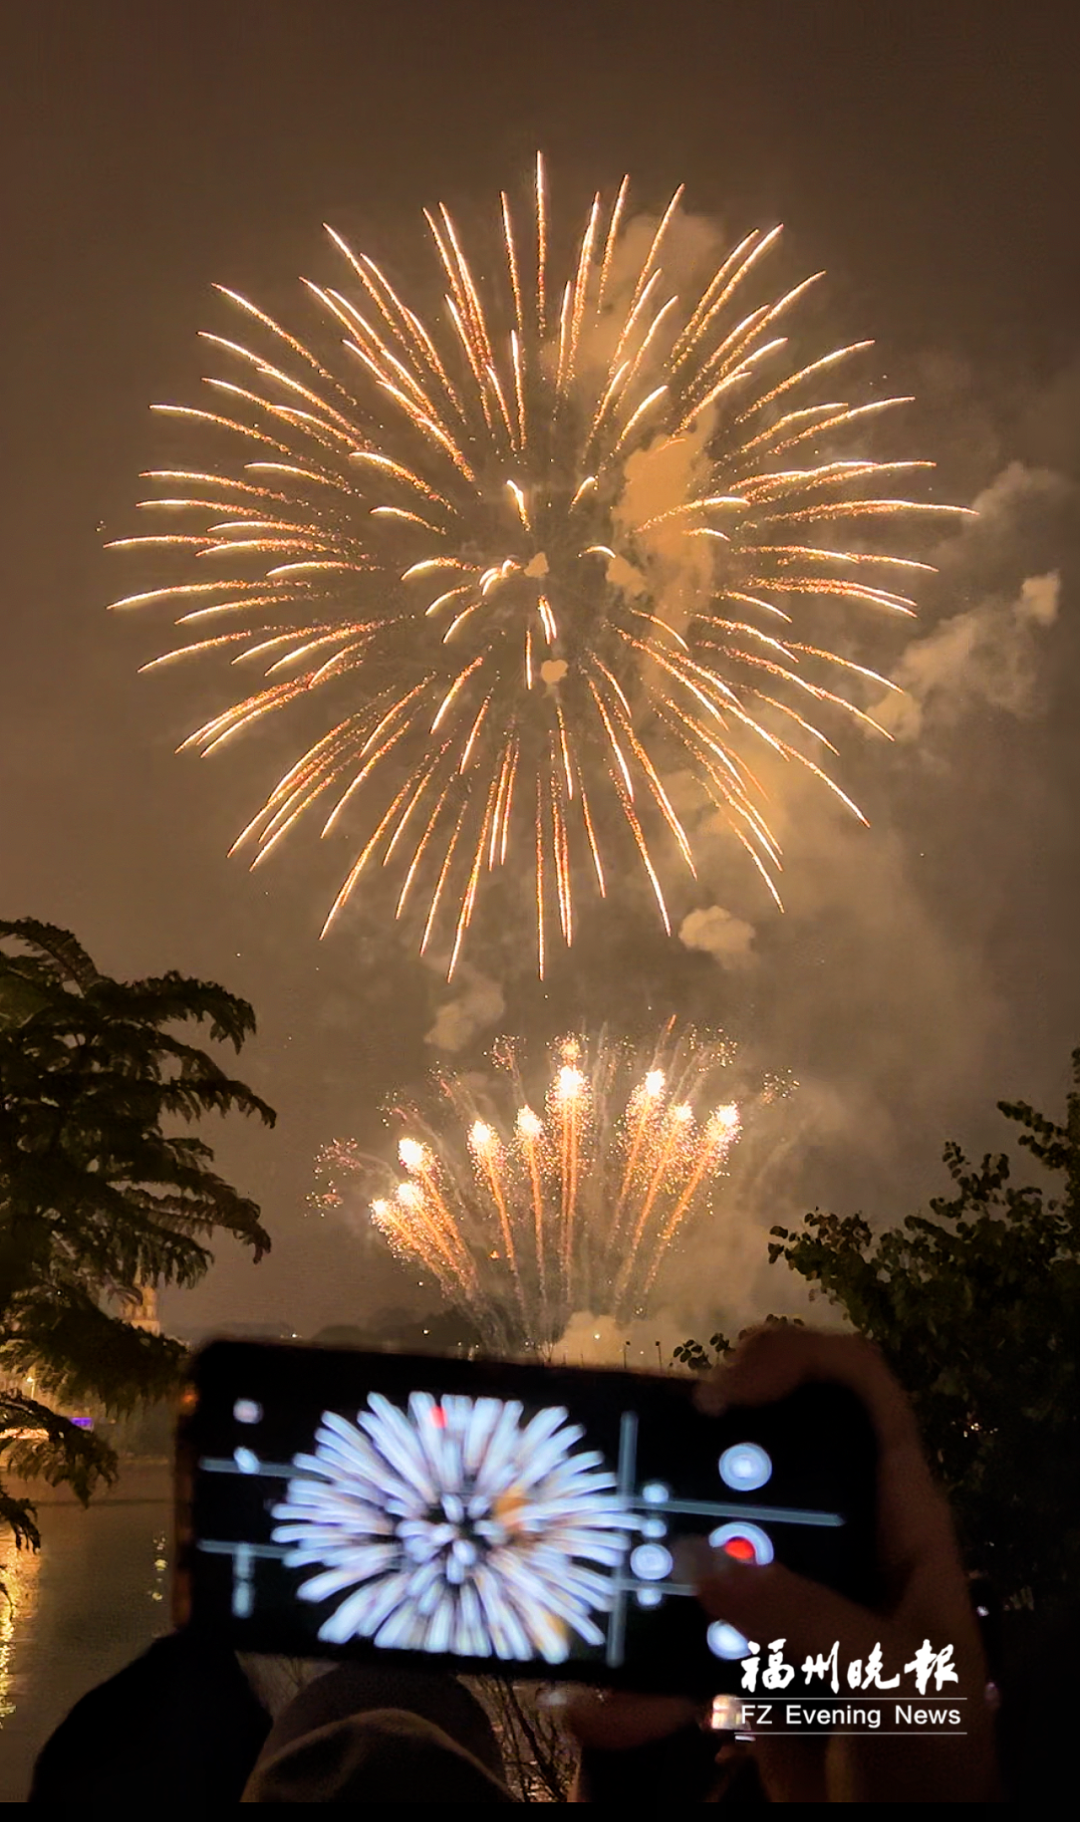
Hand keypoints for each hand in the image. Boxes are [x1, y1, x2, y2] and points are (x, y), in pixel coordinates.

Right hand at [567, 1327, 998, 1802]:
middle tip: (630, 1465)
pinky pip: (675, 1636)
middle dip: (690, 1449)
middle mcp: (840, 1536)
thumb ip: (803, 1616)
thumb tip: (695, 1562)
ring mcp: (787, 1592)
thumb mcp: (891, 1679)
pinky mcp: (744, 1656)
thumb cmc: (932, 1760)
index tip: (719, 1393)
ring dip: (643, 1561)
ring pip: (705, 1539)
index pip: (859, 1390)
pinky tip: (597, 1703)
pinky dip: (631, 1668)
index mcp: (899, 1518)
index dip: (794, 1361)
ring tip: (593, 1583)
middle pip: (763, 1447)